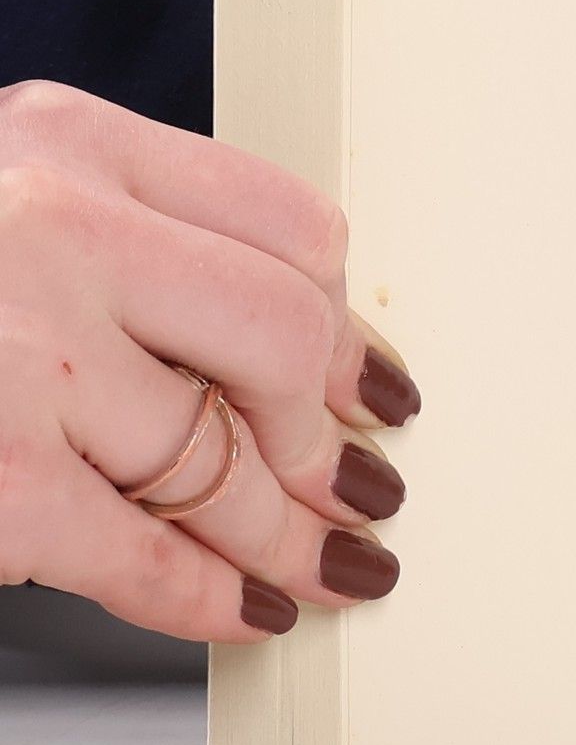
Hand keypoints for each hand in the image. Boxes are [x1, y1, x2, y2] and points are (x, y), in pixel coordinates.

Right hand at [0, 82, 419, 640]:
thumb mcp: (1, 204)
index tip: (370, 376)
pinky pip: (144, 549)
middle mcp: (49, 225)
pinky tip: (242, 605)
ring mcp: (14, 351)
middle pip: (283, 333)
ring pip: (223, 455)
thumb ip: (119, 239)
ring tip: (328, 561)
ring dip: (289, 528)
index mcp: (68, 139)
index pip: (286, 224)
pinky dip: (209, 592)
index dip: (344, 319)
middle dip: (331, 428)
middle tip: (358, 479)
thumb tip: (286, 350)